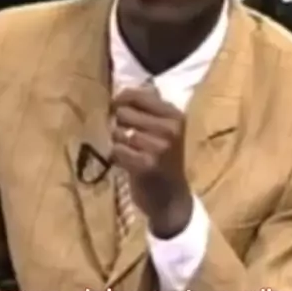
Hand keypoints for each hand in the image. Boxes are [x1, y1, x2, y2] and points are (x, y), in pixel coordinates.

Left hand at [111, 86, 191, 237]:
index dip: (121, 100)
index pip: (138, 96)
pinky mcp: (146, 165)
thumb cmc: (166, 161)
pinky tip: (126, 163)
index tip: (116, 107)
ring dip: (117, 142)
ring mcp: (159, 147)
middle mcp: (170, 129)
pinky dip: (116, 157)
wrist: (172, 199)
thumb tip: (123, 91)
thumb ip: (150, 109)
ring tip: (128, 151)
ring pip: (118, 132)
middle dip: (119, 124)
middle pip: (123, 113)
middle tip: (126, 136)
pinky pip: (117, 151)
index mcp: (175, 116)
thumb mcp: (167, 130)